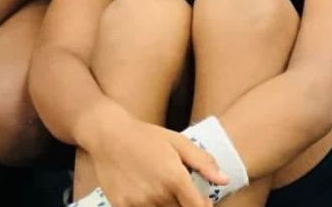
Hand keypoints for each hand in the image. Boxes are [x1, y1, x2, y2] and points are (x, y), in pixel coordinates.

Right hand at [90, 118, 226, 206]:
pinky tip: (143, 193)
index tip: (200, 202)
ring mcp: (138, 202)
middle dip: (183, 204)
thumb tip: (224, 180)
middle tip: (175, 189)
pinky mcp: (122, 205)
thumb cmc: (145, 135)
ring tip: (159, 189)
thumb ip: (203, 162)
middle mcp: (158, 193)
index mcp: (175, 177)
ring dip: (165, 205)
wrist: (107, 133)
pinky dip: (147, 206)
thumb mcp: (177, 141)